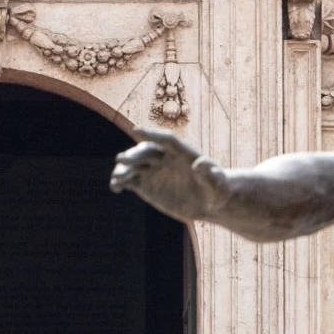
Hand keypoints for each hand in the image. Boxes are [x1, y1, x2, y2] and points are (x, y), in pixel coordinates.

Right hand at [109, 127, 229, 221]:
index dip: (152, 135)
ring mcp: (153, 170)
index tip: (136, 130)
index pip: (166, 140)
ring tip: (118, 178)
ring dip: (124, 169)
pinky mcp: (145, 184)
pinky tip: (116, 188)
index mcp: (182, 152)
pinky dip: (120, 182)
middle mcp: (164, 158)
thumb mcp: (217, 185)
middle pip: (146, 151)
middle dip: (134, 155)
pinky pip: (129, 180)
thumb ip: (211, 174)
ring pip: (134, 166)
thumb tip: (201, 164)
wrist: (207, 202)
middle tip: (122, 159)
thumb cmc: (216, 190)